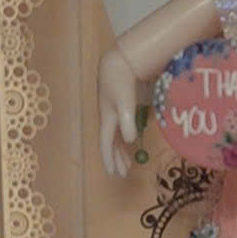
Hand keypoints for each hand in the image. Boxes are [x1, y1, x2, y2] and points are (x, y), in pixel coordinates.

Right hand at [98, 46, 139, 178]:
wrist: (119, 62)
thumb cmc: (121, 81)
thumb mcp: (125, 102)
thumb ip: (127, 121)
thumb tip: (129, 140)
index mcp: (107, 119)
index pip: (106, 144)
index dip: (109, 159)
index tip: (114, 173)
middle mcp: (108, 118)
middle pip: (110, 144)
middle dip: (116, 159)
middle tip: (122, 174)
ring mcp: (113, 114)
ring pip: (115, 138)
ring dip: (120, 152)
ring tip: (127, 165)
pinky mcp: (120, 108)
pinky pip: (120, 130)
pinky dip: (124, 140)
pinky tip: (130, 145)